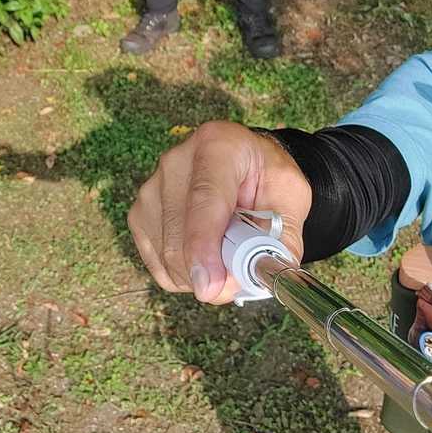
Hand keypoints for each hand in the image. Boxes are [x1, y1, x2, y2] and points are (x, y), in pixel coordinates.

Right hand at [127, 121, 311, 303]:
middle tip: (241, 278)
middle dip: (211, 272)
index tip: (211, 286)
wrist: (245, 167)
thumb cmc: (268, 181)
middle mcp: (176, 162)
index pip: (205, 200)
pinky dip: (184, 274)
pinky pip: (158, 263)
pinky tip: (204, 257)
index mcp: (218, 146)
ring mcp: (151, 188)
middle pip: (181, 237)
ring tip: (226, 255)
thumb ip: (278, 240)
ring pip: (168, 255)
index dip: (205, 246)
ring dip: (200, 275)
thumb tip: (248, 282)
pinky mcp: (139, 213)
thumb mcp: (291, 202)